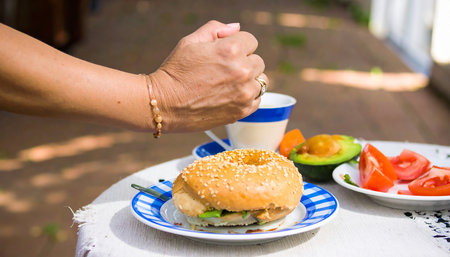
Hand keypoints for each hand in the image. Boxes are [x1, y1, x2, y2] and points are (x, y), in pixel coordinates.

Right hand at [150, 20, 267, 132]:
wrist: (165, 104)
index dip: (237, 45)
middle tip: (223, 70)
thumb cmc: (175, 72)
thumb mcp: (190, 41)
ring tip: (227, 84)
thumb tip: (236, 27)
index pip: (251, 41)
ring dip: (248, 80)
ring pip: (260, 80)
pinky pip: (257, 99)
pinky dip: (247, 97)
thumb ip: (215, 29)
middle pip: (258, 61)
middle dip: (244, 62)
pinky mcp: (242, 110)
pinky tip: (230, 96)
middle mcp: (242, 71)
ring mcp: (244, 93)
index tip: (224, 54)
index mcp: (231, 50)